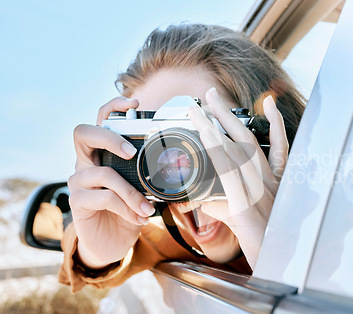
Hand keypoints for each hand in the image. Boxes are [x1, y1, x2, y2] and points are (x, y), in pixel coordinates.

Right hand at [68, 97, 154, 268]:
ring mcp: (78, 182)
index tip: (135, 103)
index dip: (113, 107)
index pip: (100, 120)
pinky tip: (138, 218)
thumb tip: (178, 166)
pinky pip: (104, 198)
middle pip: (83, 133)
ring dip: (130, 192)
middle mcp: (86, 163)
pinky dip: (125, 208)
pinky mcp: (77, 202)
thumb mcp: (143, 190)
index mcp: (103, 154)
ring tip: (146, 208)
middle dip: (109, 137)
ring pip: (102, 174)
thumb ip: (151, 175)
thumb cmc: (128, 211)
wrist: (111, 243)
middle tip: (131, 152)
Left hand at [188, 88, 288, 267]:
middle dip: (228, 114)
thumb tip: (192, 198)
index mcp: (273, 180)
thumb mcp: (240, 216)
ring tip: (200, 109)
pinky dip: (218, 152)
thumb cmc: (264, 240)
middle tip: (211, 94)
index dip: (270, 121)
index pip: (274, 144)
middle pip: (247, 139)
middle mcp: (268, 180)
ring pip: (236, 151)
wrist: (277, 263)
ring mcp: (258, 190)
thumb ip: (218, 203)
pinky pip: (229, 173)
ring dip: (215, 127)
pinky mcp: (245, 204)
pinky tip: (207, 137)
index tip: (263, 102)